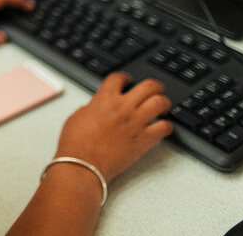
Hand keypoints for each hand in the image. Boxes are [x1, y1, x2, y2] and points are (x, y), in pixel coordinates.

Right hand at [55, 72, 173, 181]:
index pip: (120, 77)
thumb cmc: (76, 143)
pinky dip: (166, 126)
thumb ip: (94, 106)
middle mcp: (122, 107)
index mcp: (104, 99)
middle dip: (155, 86)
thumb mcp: (79, 115)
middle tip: (155, 91)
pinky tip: (161, 127)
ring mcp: (135, 123)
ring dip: (163, 103)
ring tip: (162, 107)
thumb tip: (101, 106)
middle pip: (149, 86)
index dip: (126, 77)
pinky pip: (165, 127)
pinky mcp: (144, 140)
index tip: (129, 81)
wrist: (83, 164)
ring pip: (160, 102)